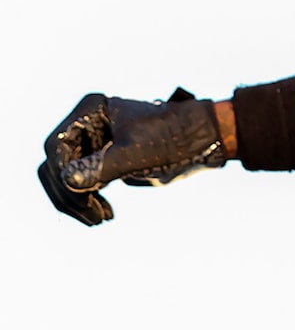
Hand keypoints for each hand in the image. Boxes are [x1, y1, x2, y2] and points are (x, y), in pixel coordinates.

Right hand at [39, 89, 224, 225]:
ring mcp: (93, 142)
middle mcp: (86, 123)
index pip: (57, 146)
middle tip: (92, 216)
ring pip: (65, 176)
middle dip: (68, 193)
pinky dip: (87, 200)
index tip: (83, 197)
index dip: (62, 174)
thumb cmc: (175, 138)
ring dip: (76, 200)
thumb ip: (103, 166)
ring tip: (99, 219)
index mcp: (90, 110)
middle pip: (55, 163)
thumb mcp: (138, 153)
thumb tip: (68, 181)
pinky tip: (104, 214)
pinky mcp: (104, 159)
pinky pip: (82, 183)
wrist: (204, 140)